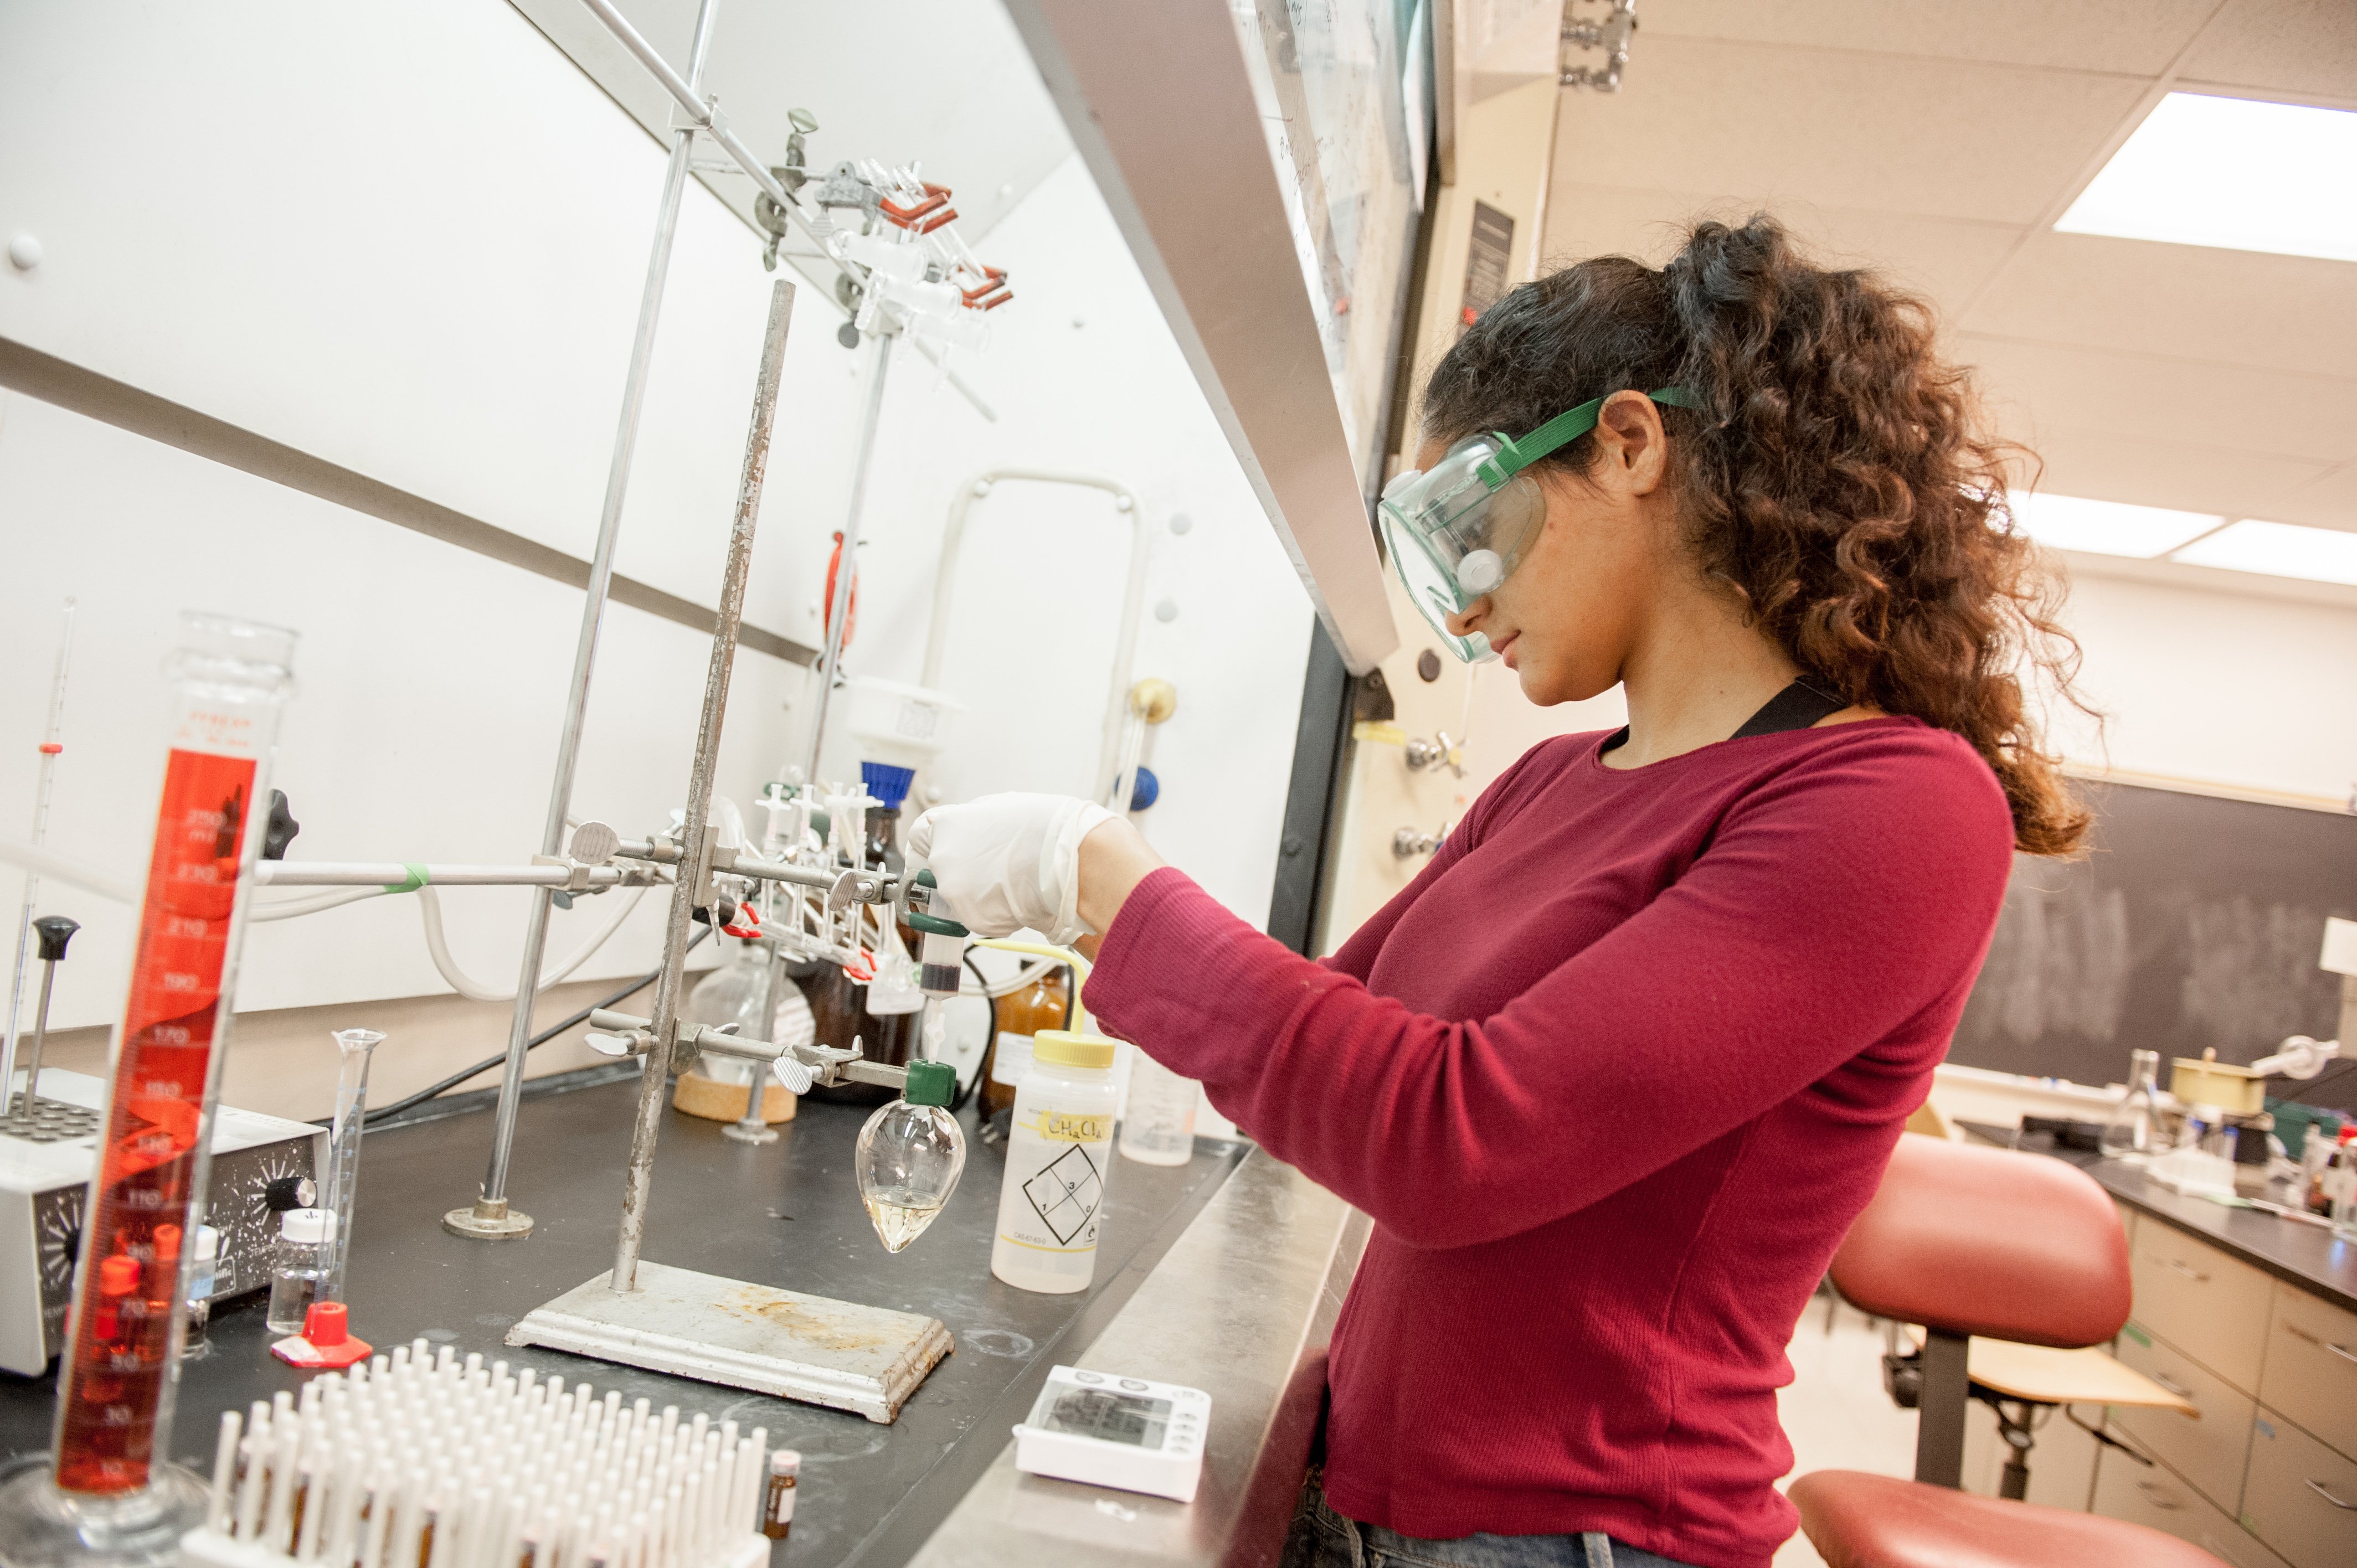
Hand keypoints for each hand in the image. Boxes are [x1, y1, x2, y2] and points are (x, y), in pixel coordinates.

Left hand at [906, 793, 1115, 943]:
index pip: (918, 837)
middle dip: (959, 871)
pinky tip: (1016, 897)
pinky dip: (994, 912)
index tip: (940, 850)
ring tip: (1010, 881)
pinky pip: (977, 917)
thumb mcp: (999, 808)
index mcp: (945, 825)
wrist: (1068, 858)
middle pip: (938, 870)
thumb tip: (967, 833)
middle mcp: (941, 859)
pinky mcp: (971, 918)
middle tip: (989, 869)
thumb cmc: (1043, 828)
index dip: (932, 843)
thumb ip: (972, 822)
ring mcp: (954, 891)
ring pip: (958, 897)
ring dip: (977, 894)